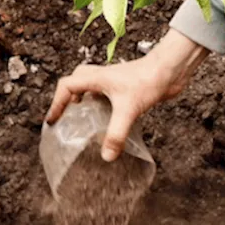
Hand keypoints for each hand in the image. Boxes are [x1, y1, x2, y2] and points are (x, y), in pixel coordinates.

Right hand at [49, 29, 208, 160]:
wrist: (171, 69)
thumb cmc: (148, 79)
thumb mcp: (128, 110)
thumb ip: (116, 133)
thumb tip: (106, 155)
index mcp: (96, 78)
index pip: (66, 86)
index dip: (56, 103)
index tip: (53, 120)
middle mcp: (102, 77)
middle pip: (76, 81)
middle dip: (67, 98)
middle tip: (66, 116)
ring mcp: (115, 81)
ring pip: (91, 86)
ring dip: (84, 99)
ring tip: (83, 119)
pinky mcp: (127, 87)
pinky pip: (107, 93)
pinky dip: (102, 104)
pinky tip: (109, 119)